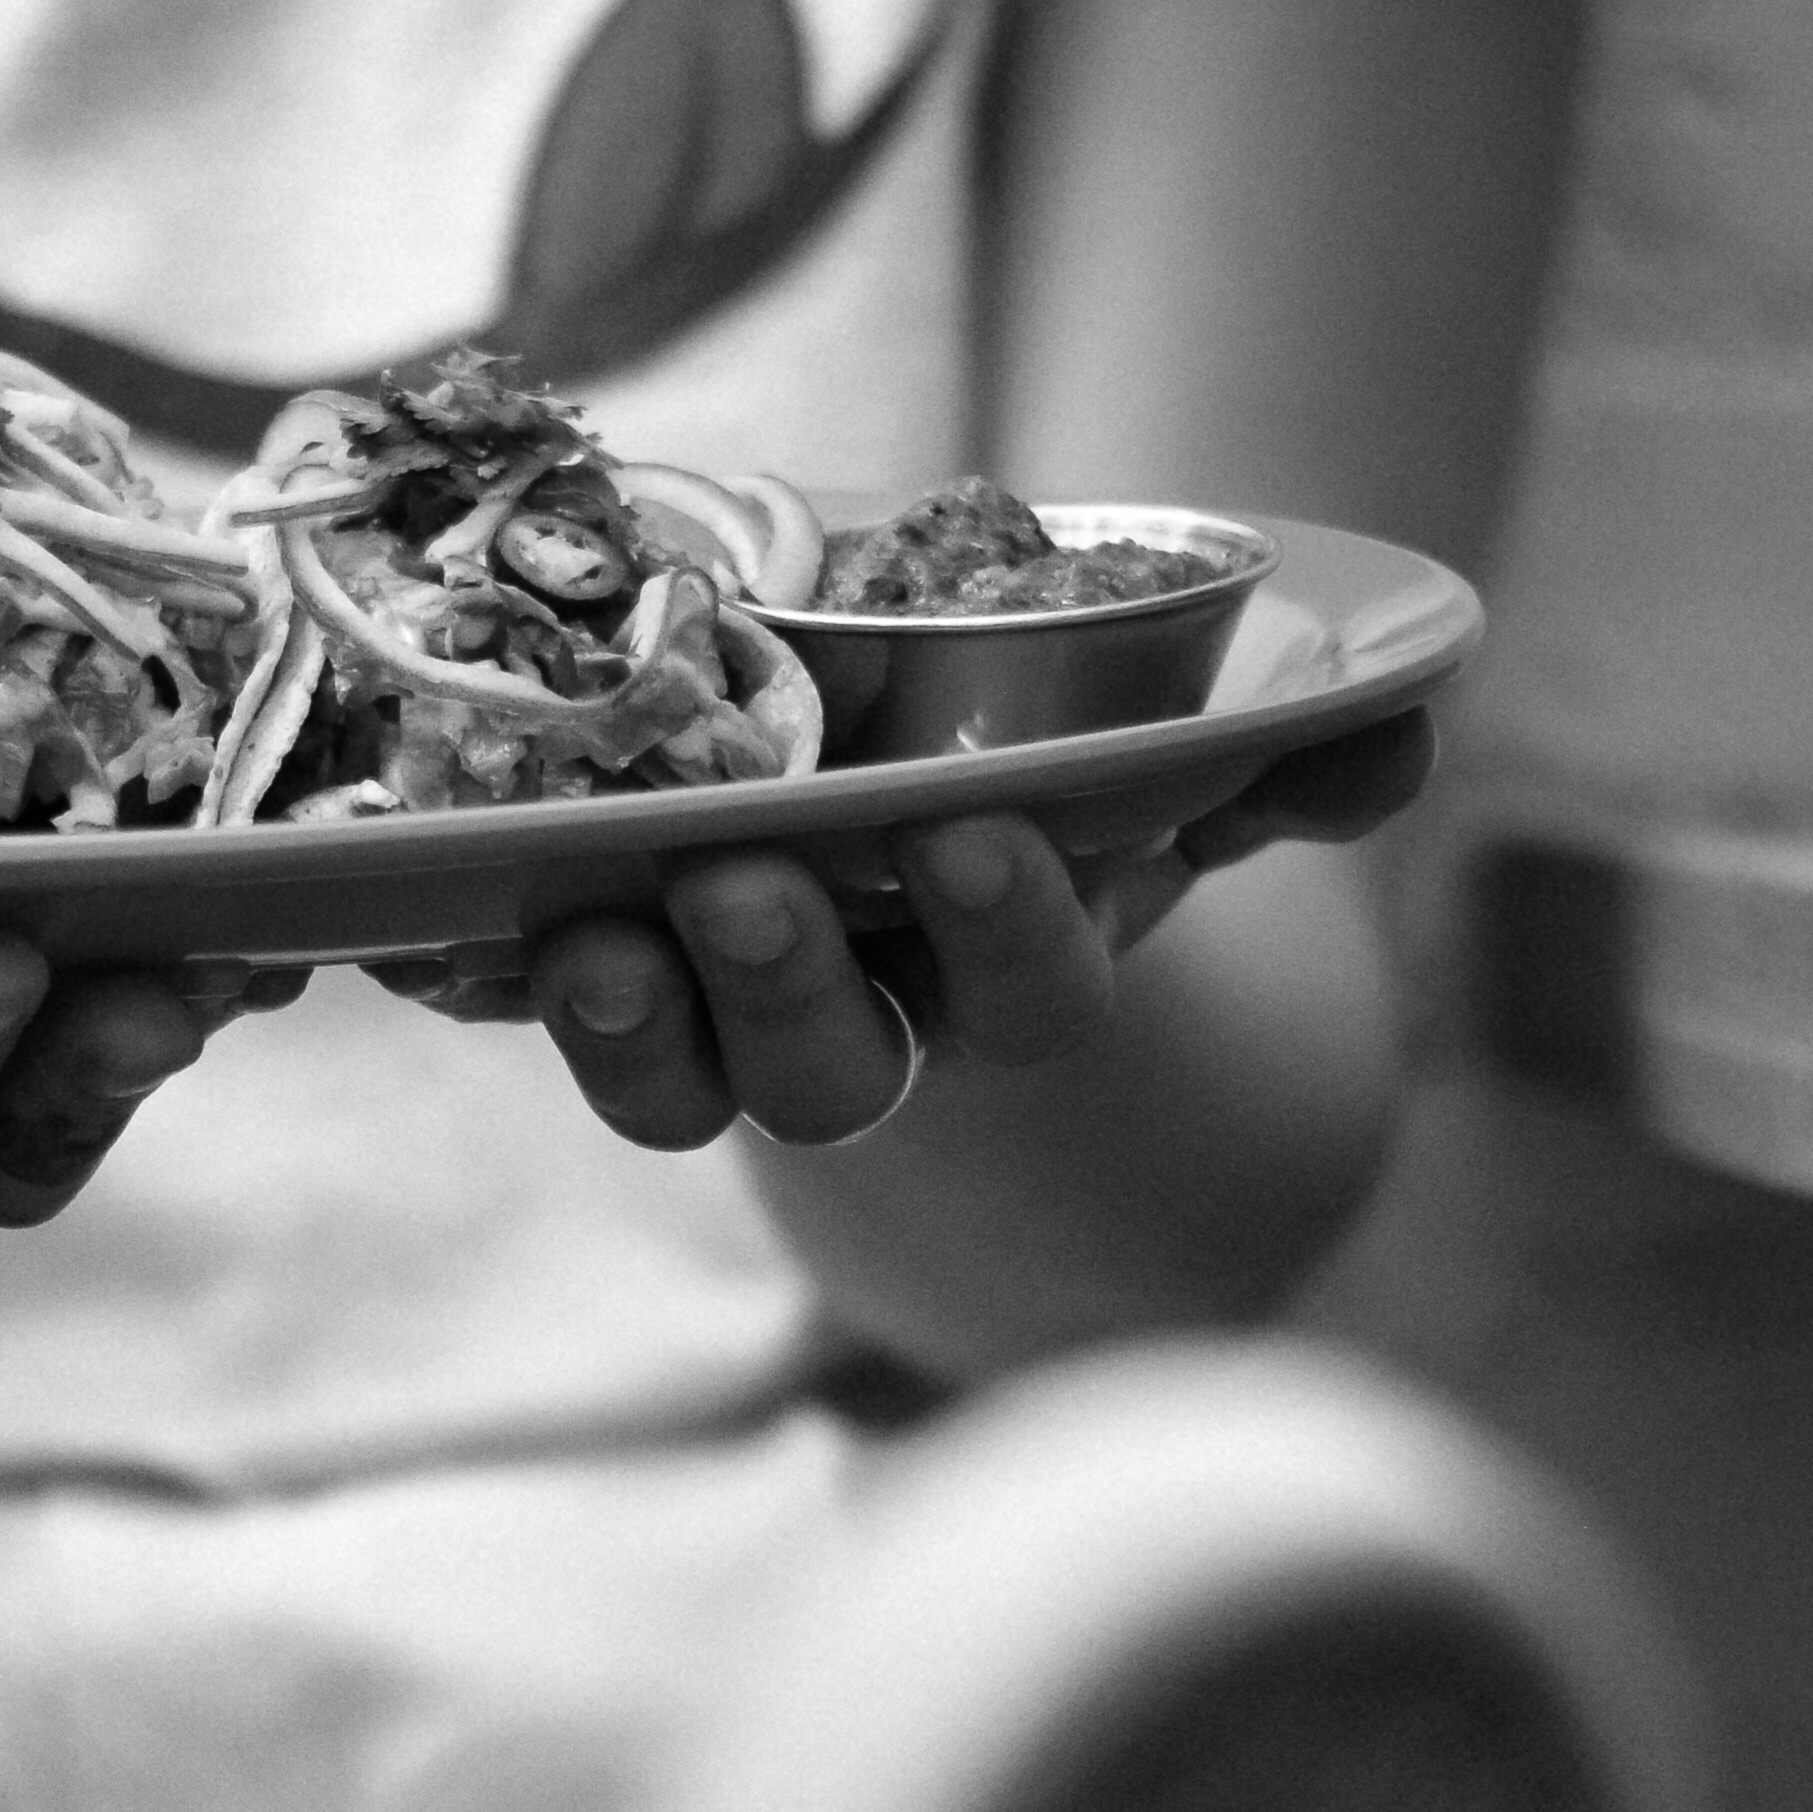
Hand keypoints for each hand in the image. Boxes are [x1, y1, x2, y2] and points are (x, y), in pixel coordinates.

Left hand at [421, 701, 1435, 1158]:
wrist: (868, 782)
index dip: (1010, 932)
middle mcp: (854, 1028)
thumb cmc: (1031, 777)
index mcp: (1004, 976)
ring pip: (669, 1080)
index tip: (982, 834)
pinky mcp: (565, 985)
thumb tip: (1398, 730)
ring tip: (582, 919)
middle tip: (742, 878)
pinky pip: (506, 1009)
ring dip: (627, 1018)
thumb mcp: (1154, 754)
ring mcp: (702, 1021)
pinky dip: (468, 975)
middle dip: (786, 987)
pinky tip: (414, 926)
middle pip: (821, 1075)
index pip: (1023, 998)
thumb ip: (1279, 753)